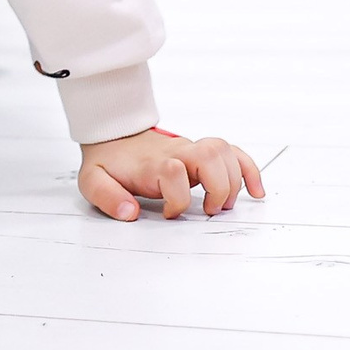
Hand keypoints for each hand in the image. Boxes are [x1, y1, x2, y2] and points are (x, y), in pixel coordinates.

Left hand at [78, 128, 263, 220]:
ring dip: (233, 181)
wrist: (114, 135)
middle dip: (217, 187)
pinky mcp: (201, 152)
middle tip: (208, 210)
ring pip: (224, 151)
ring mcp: (190, 150)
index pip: (173, 172)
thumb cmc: (108, 163)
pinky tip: (256, 191)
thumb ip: (108, 197)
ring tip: (222, 205)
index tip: (168, 213)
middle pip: (209, 155)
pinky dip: (249, 170)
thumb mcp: (92, 181)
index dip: (175, 198)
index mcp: (151, 163)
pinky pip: (233, 153)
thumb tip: (130, 212)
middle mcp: (176, 153)